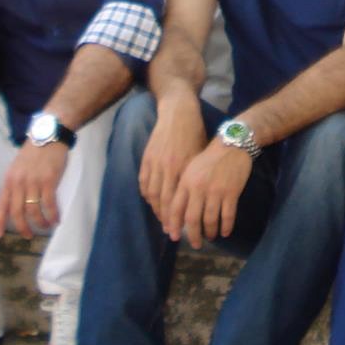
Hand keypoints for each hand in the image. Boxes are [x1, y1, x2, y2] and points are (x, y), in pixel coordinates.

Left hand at [0, 140, 68, 238]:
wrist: (49, 134)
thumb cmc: (35, 152)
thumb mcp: (18, 167)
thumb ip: (16, 184)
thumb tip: (18, 203)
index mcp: (9, 179)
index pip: (2, 204)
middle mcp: (19, 182)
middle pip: (17, 212)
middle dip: (23, 227)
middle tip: (29, 235)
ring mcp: (34, 181)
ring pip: (33, 211)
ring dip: (40, 223)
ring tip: (46, 226)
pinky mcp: (49, 180)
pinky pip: (49, 204)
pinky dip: (52, 215)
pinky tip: (56, 220)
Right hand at [140, 96, 207, 232]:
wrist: (178, 112)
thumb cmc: (195, 133)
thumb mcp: (200, 155)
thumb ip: (196, 175)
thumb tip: (199, 197)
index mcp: (183, 168)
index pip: (177, 200)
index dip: (177, 218)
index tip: (180, 231)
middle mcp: (167, 168)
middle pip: (164, 201)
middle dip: (167, 219)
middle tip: (170, 232)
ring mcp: (155, 163)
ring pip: (152, 193)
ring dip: (156, 209)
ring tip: (162, 220)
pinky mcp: (147, 157)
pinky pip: (144, 181)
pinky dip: (147, 194)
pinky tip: (152, 202)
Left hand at [170, 140, 254, 248]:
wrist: (231, 144)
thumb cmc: (209, 158)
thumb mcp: (191, 169)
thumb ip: (183, 188)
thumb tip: (177, 212)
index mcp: (186, 182)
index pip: (176, 208)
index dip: (174, 225)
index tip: (174, 237)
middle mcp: (198, 188)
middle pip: (192, 218)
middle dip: (193, 235)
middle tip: (195, 244)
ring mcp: (216, 191)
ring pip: (210, 220)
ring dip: (210, 232)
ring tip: (211, 237)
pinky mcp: (231, 192)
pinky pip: (227, 216)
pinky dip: (226, 226)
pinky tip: (225, 232)